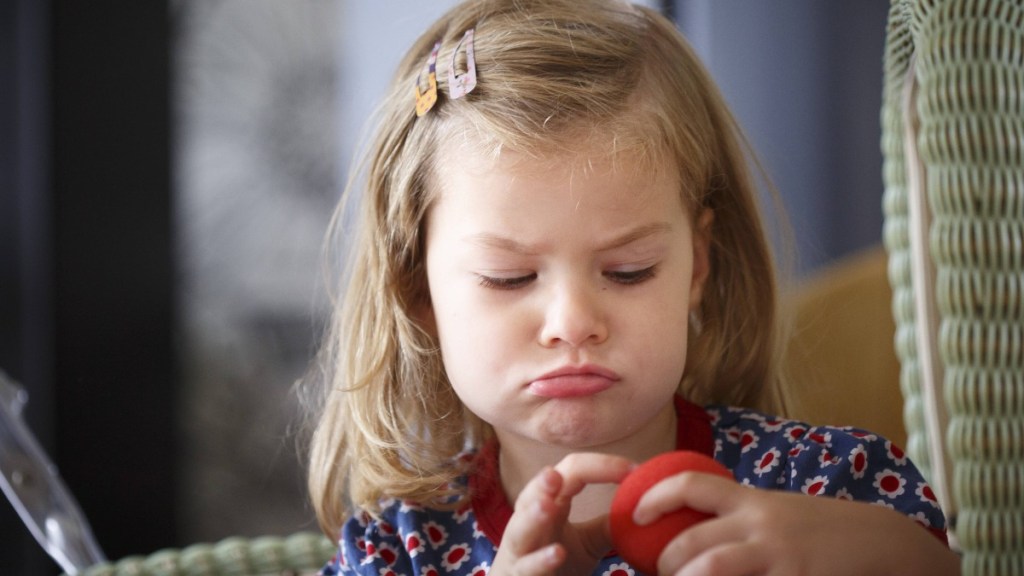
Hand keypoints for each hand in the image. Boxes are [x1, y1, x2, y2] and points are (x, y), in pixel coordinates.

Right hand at [489, 453, 633, 575]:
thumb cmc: (557, 565)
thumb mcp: (588, 542)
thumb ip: (609, 524)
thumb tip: (645, 506)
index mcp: (550, 504)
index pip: (571, 473)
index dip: (600, 467)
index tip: (633, 470)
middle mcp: (530, 521)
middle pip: (533, 495)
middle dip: (542, 484)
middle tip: (554, 475)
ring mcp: (521, 550)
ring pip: (521, 529)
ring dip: (533, 517)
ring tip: (546, 505)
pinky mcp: (520, 574)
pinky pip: (528, 567)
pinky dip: (541, 560)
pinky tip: (558, 553)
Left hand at [634, 472, 959, 575]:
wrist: (882, 542)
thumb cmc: (822, 529)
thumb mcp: (778, 511)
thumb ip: (739, 515)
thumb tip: (691, 525)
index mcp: (751, 500)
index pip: (690, 483)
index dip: (654, 495)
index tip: (635, 513)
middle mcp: (760, 524)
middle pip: (691, 540)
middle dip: (665, 562)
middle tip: (659, 572)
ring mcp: (777, 557)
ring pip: (709, 568)